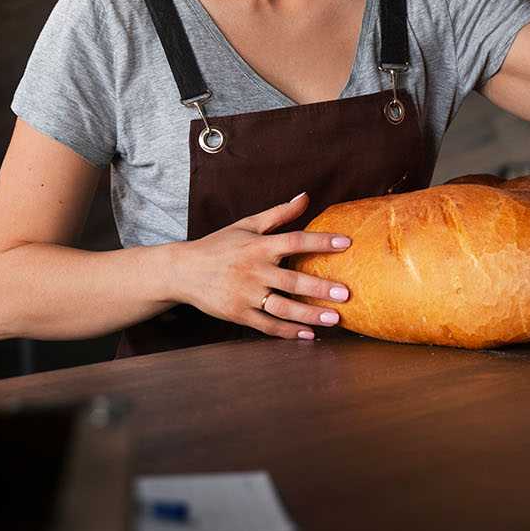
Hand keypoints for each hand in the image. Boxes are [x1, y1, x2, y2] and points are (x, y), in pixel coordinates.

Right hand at [169, 191, 352, 339]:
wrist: (183, 271)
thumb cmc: (219, 245)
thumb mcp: (247, 224)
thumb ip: (279, 213)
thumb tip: (305, 196)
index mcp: (258, 245)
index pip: (294, 241)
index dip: (320, 242)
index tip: (346, 243)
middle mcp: (254, 270)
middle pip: (292, 280)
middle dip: (320, 288)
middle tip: (346, 294)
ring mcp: (245, 294)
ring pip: (282, 307)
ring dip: (309, 314)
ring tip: (334, 319)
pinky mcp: (238, 314)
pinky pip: (267, 325)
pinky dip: (288, 331)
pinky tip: (309, 334)